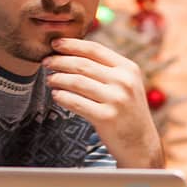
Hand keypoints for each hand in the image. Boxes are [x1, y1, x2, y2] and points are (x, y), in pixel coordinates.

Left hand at [43, 37, 163, 168]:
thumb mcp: (126, 84)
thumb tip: (74, 51)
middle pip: (82, 64)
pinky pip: (75, 103)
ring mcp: (116, 100)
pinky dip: (62, 97)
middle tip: (46, 62)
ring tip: (50, 79)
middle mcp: (123, 82)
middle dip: (60, 61)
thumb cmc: (127, 111)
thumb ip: (106, 68)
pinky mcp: (106, 118)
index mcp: (128, 68)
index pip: (95, 49)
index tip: (55, 43)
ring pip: (76, 82)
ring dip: (58, 79)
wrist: (140, 143)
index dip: (72, 45)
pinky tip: (56, 96)